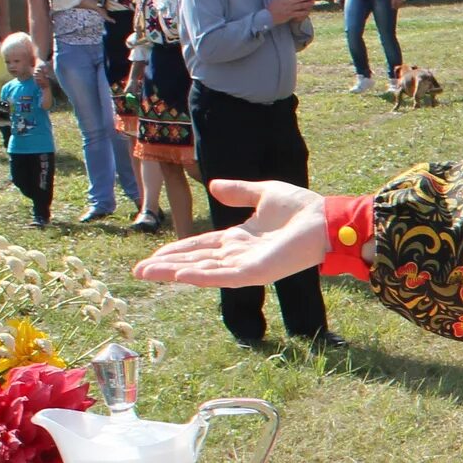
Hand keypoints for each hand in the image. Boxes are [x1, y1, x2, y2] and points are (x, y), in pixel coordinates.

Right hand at [133, 181, 327, 287]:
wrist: (326, 219)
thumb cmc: (301, 208)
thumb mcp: (263, 193)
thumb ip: (238, 192)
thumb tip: (212, 185)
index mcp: (239, 238)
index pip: (200, 246)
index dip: (176, 250)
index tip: (152, 255)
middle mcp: (239, 255)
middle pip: (195, 261)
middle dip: (166, 266)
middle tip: (137, 271)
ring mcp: (246, 265)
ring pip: (202, 271)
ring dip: (173, 272)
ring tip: (146, 274)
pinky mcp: (256, 272)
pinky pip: (222, 276)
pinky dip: (200, 276)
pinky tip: (178, 276)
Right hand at [268, 0, 315, 24]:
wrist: (268, 16)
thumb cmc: (272, 8)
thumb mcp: (277, 0)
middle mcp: (287, 2)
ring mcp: (289, 9)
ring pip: (300, 5)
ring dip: (307, 4)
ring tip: (312, 2)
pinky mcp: (289, 15)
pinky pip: (299, 13)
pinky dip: (304, 12)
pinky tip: (308, 11)